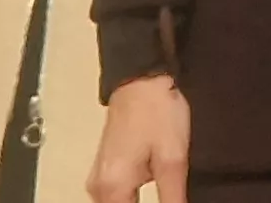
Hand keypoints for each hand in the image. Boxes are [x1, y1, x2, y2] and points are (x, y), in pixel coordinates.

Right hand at [89, 74, 188, 202]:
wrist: (141, 79)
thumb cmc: (157, 115)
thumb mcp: (172, 160)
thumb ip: (173, 199)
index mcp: (112, 190)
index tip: (170, 202)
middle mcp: (98, 189)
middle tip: (170, 196)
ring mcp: (99, 178)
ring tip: (166, 193)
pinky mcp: (105, 169)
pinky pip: (117, 196)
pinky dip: (133, 199)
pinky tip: (156, 191)